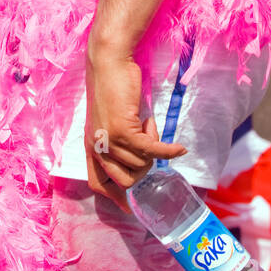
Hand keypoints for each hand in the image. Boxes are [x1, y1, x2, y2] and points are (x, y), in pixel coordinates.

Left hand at [84, 40, 185, 213]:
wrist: (109, 63)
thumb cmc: (113, 87)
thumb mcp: (113, 119)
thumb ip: (123, 139)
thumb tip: (145, 156)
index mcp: (91, 146)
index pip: (97, 183)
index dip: (114, 197)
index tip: (130, 207)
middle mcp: (97, 147)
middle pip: (125, 181)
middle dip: (144, 171)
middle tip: (151, 150)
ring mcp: (109, 140)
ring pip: (141, 165)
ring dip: (153, 150)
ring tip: (148, 124)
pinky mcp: (123, 130)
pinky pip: (151, 150)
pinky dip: (168, 151)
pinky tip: (180, 149)